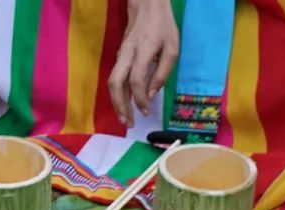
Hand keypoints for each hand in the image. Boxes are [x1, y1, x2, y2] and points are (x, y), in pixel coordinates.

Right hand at [108, 0, 178, 127]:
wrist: (146, 7)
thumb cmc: (163, 27)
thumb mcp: (172, 48)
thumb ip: (163, 72)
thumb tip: (151, 94)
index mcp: (142, 52)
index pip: (136, 81)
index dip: (139, 99)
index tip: (146, 112)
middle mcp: (127, 55)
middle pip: (116, 84)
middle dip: (120, 106)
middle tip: (127, 123)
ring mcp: (121, 56)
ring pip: (112, 82)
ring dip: (116, 103)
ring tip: (124, 118)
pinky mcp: (120, 57)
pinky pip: (116, 78)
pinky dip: (118, 94)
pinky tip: (125, 104)